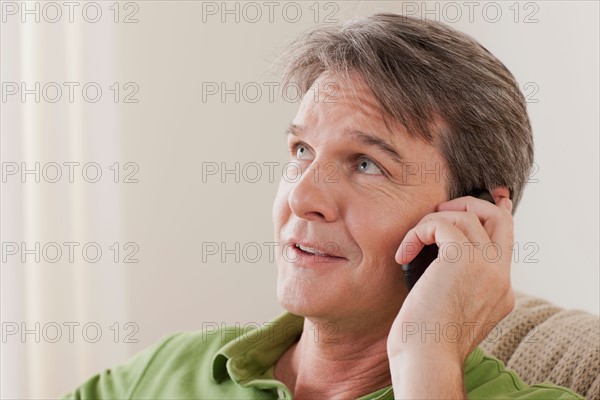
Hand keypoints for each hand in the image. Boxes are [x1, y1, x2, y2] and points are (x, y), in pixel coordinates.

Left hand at [388, 193, 514, 363]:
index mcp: (501, 291)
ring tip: (411, 244)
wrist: (426, 360)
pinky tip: (403, 255)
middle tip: (439, 211)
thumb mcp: (451, 310)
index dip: (497, 215)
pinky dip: (418, 232)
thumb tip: (440, 260)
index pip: (506, 242)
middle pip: (499, 219)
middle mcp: (500, 276)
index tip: (495, 198)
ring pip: (467, 216)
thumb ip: (458, 283)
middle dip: (469, 204)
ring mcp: (486, 266)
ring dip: (431, 221)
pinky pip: (440, 224)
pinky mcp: (462, 259)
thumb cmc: (427, 342)